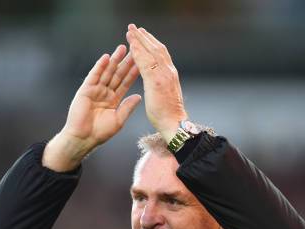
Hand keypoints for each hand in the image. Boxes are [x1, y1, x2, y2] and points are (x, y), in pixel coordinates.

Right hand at [43, 45, 140, 170]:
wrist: (83, 138)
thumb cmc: (100, 133)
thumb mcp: (118, 120)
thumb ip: (128, 107)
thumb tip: (139, 96)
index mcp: (113, 99)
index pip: (126, 83)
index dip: (134, 73)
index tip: (143, 63)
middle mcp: (105, 92)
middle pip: (117, 74)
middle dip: (126, 62)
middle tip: (135, 49)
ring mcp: (95, 90)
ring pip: (107, 72)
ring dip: (115, 60)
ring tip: (123, 48)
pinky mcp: (85, 90)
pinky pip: (94, 76)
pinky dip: (100, 66)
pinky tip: (106, 57)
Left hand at [126, 24, 186, 141]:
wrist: (174, 124)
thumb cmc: (168, 114)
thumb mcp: (165, 95)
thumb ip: (161, 84)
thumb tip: (157, 82)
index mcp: (170, 75)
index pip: (160, 54)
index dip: (151, 44)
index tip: (143, 36)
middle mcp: (168, 72)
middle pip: (156, 48)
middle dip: (145, 37)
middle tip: (135, 27)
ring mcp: (163, 75)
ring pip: (151, 52)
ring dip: (140, 40)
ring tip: (130, 31)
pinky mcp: (156, 81)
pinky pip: (145, 63)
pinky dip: (138, 52)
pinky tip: (131, 45)